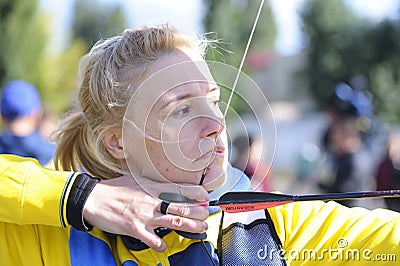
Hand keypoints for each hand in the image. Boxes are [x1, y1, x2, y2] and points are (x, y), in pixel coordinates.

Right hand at [83, 175, 208, 251]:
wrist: (93, 198)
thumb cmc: (113, 189)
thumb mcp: (135, 180)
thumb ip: (151, 184)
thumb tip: (163, 185)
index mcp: (152, 187)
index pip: (180, 188)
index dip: (196, 192)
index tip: (205, 196)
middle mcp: (151, 200)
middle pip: (182, 206)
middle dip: (198, 212)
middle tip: (206, 215)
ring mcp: (144, 215)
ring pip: (174, 221)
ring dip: (190, 226)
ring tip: (200, 229)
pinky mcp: (135, 228)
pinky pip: (153, 240)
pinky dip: (160, 245)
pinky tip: (163, 247)